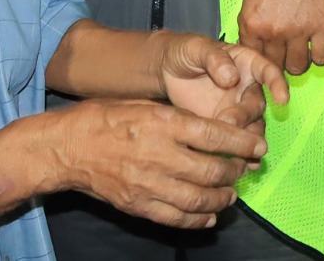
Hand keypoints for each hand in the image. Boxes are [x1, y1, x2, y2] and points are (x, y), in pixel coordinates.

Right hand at [56, 99, 264, 229]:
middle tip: (244, 169)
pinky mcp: (138, 205)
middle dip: (235, 172)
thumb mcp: (142, 103)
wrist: (65, 148)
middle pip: (211, 170)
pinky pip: (176, 218)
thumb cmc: (102, 118)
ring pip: (198, 199)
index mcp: (161, 123)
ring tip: (230, 194)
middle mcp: (158, 154)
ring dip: (222, 198)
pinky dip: (198, 219)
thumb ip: (176, 117)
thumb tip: (211, 127)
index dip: (242, 142)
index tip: (258, 145)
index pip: (214, 135)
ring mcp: (148, 184)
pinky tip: (208, 216)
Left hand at [160, 36, 288, 167]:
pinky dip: (242, 154)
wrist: (167, 71)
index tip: (282, 98)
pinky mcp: (225, 128)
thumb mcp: (197, 48)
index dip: (278, 84)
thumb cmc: (185, 52)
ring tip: (234, 149)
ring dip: (246, 139)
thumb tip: (232, 77)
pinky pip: (238, 142)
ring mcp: (238, 110)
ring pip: (252, 128)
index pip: (268, 71)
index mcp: (247, 63)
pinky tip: (241, 164)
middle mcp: (248, 88)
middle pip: (256, 105)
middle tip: (226, 122)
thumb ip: (214, 58)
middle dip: (245, 116)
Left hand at [237, 0, 323, 76]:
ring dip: (299, 60)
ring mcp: (299, 30)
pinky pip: (322, 58)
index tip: (268, 53)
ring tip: (302, 46)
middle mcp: (273, 30)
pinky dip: (319, 54)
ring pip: (297, 67)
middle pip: (274, 66)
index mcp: (251, 21)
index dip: (260, 56)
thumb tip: (256, 40)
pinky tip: (317, 41)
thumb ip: (253, 18)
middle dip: (278, 61)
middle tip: (285, 50)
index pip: (252, 56)